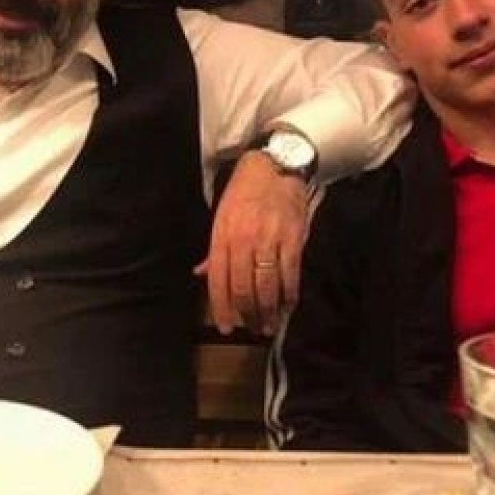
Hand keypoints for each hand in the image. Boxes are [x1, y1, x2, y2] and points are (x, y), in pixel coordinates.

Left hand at [196, 151, 309, 334]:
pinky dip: (289, 294)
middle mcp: (244, 241)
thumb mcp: (221, 217)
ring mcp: (269, 240)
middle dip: (247, 314)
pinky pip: (290, 274)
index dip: (221, 308)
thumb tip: (201, 273)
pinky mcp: (292, 239)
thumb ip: (214, 250)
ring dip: (268, 311)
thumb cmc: (244, 191)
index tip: (226, 327)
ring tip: (269, 325)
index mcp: (222, 236)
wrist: (275, 165)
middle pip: (243, 288)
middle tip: (252, 329)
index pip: (219, 281)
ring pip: (267, 286)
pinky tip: (288, 306)